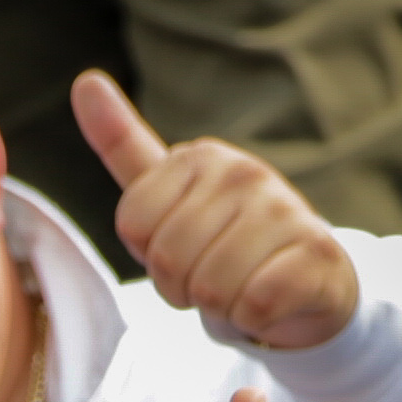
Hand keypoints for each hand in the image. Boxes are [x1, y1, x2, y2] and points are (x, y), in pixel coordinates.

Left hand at [73, 69, 358, 352]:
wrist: (307, 283)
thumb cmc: (226, 243)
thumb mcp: (170, 196)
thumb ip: (124, 146)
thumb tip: (85, 81)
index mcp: (200, 158)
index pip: (133, 224)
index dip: (149, 256)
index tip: (181, 250)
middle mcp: (244, 172)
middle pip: (168, 260)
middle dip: (182, 288)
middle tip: (212, 278)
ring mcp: (285, 208)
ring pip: (210, 288)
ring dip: (219, 307)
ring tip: (240, 288)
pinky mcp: (316, 252)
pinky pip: (253, 306)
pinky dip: (253, 320)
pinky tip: (270, 302)